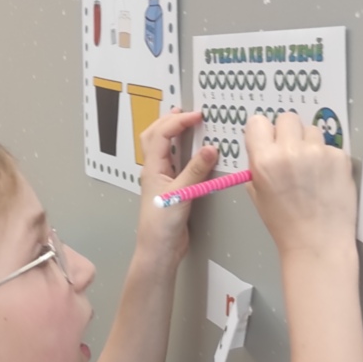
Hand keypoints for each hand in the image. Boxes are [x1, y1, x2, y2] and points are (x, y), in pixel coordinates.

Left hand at [137, 107, 217, 260]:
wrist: (159, 250)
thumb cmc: (162, 225)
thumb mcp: (181, 194)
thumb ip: (196, 170)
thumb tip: (210, 148)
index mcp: (152, 168)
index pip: (162, 134)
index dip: (179, 121)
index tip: (197, 116)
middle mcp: (154, 170)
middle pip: (154, 136)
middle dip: (168, 120)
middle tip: (186, 111)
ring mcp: (161, 179)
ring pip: (161, 148)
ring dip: (170, 132)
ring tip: (185, 123)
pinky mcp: (171, 188)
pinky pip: (173, 162)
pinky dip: (180, 150)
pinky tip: (192, 151)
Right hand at [243, 112, 357, 255]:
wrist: (317, 243)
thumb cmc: (285, 223)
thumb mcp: (257, 193)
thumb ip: (257, 164)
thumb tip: (264, 144)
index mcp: (264, 160)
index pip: (258, 122)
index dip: (264, 132)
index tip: (269, 141)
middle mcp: (290, 151)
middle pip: (287, 118)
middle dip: (288, 132)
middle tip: (291, 152)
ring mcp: (318, 152)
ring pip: (311, 130)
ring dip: (309, 143)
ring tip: (310, 168)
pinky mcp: (340, 157)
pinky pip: (330, 146)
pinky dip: (327, 158)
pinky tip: (325, 178)